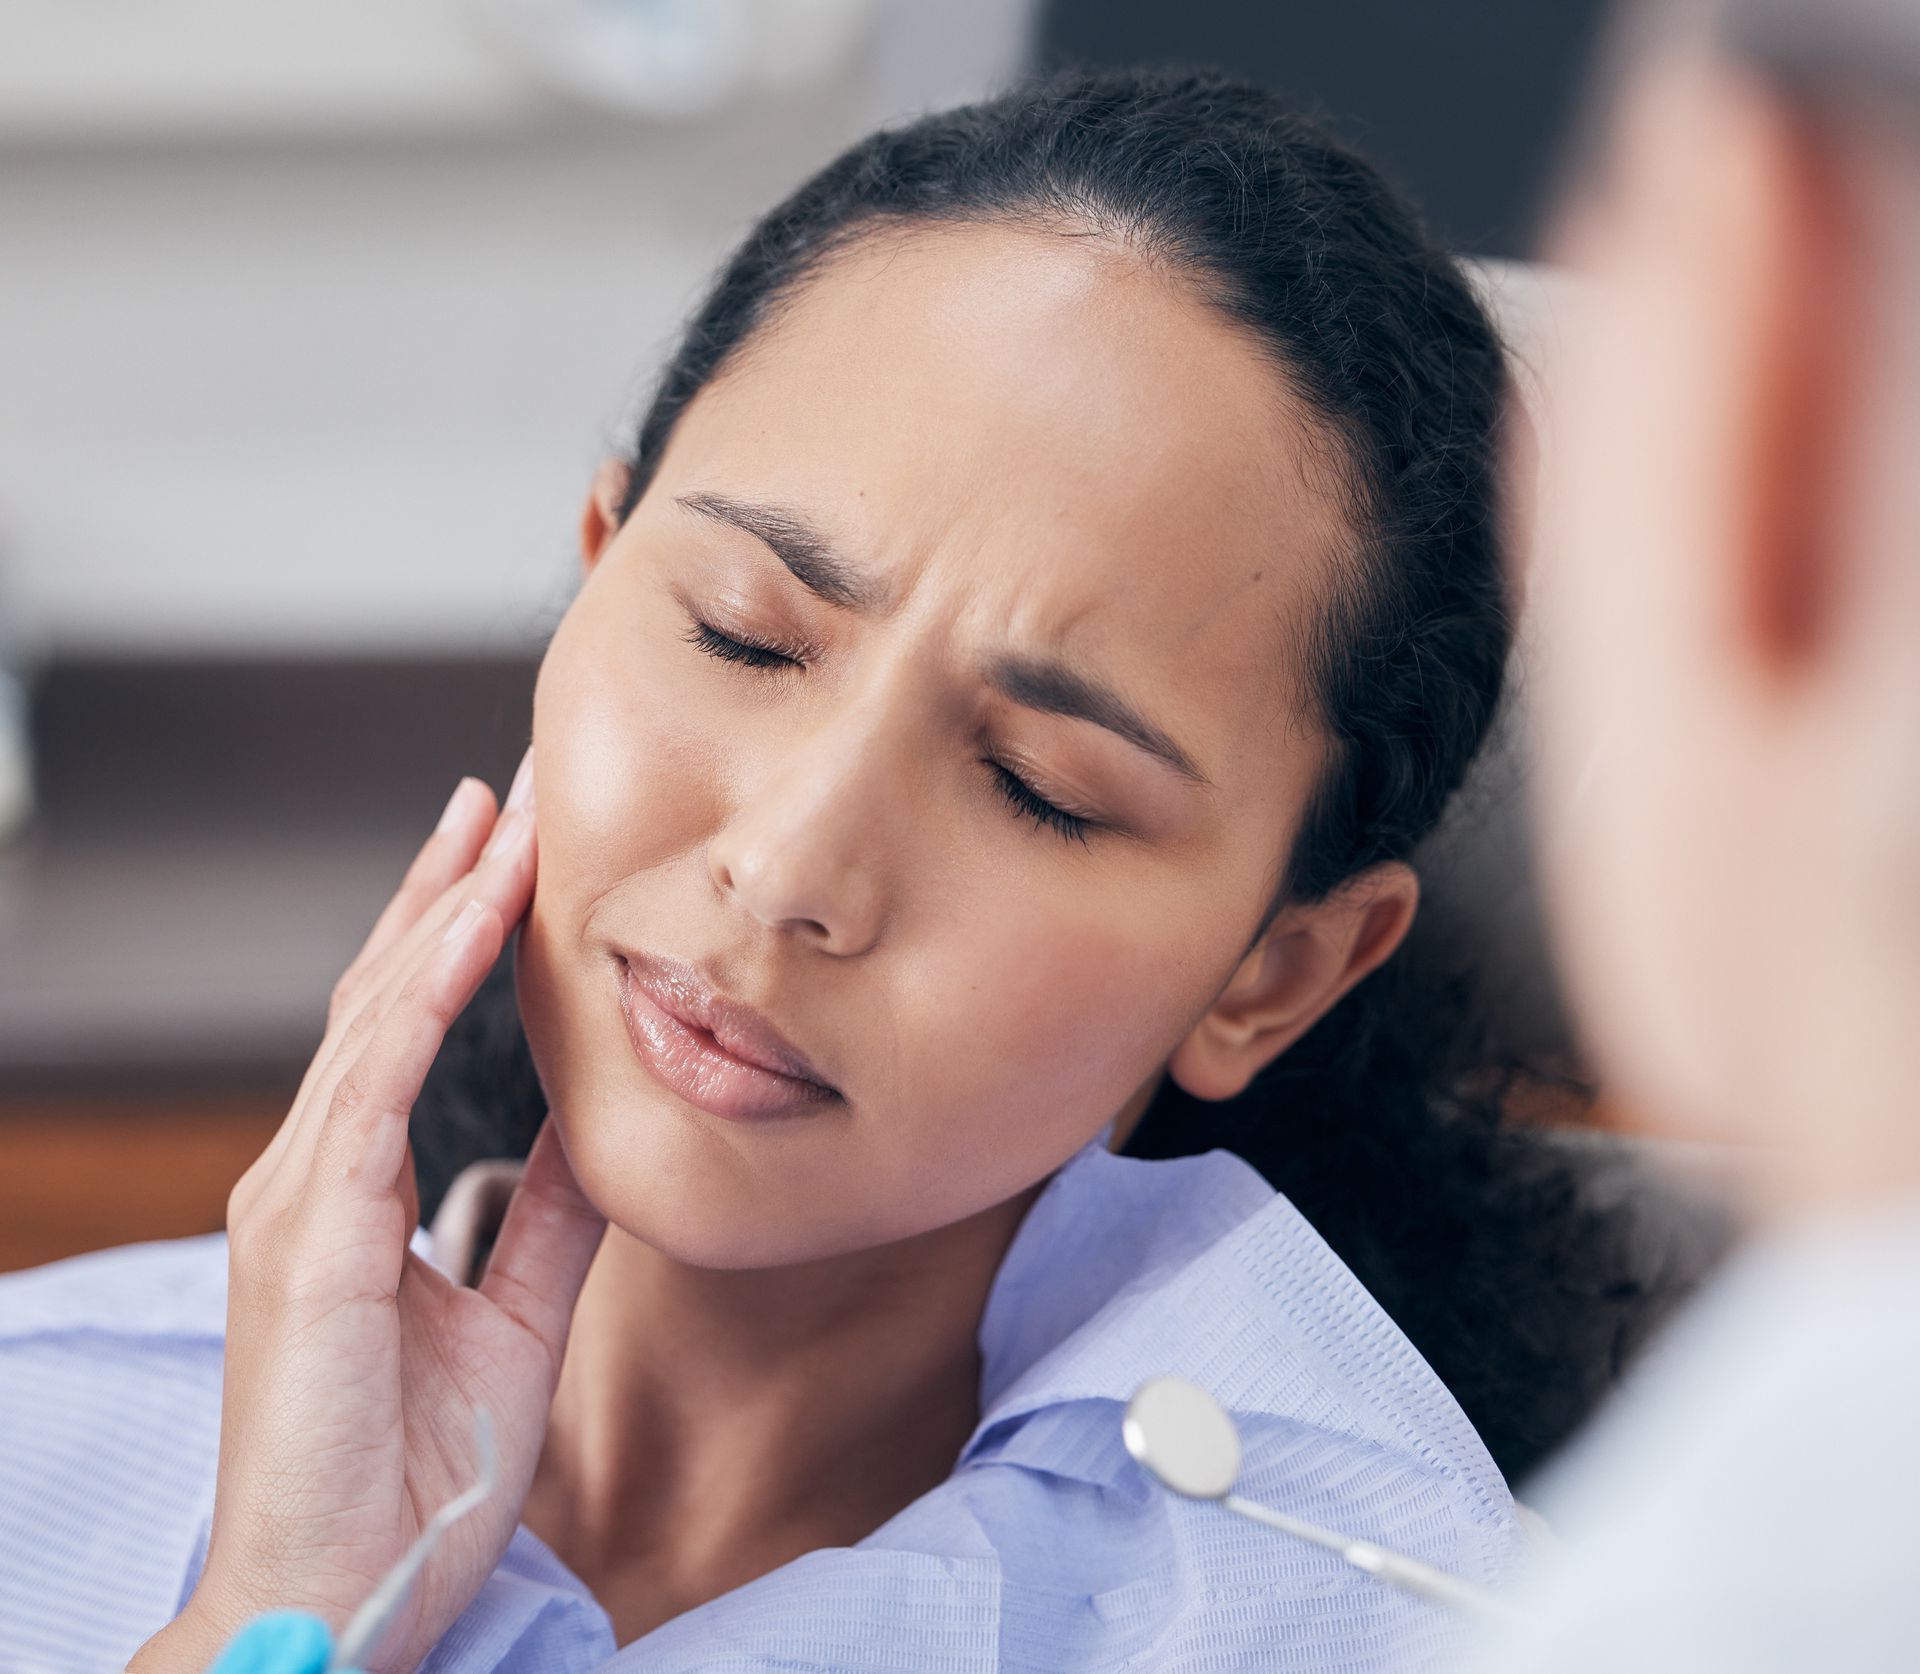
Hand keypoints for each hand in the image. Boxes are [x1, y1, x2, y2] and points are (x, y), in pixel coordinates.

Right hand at [131, 748, 607, 1673]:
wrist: (339, 1605)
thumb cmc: (405, 1480)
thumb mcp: (512, 1319)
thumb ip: (545, 1217)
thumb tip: (597, 1129)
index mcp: (351, 1195)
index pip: (406, 1030)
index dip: (458, 933)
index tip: (516, 852)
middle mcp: (313, 1177)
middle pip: (384, 994)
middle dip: (451, 885)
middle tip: (513, 791)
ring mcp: (299, 1200)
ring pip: (376, 1015)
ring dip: (445, 907)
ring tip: (504, 818)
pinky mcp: (312, 1235)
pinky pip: (376, 1085)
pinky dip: (425, 993)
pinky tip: (471, 922)